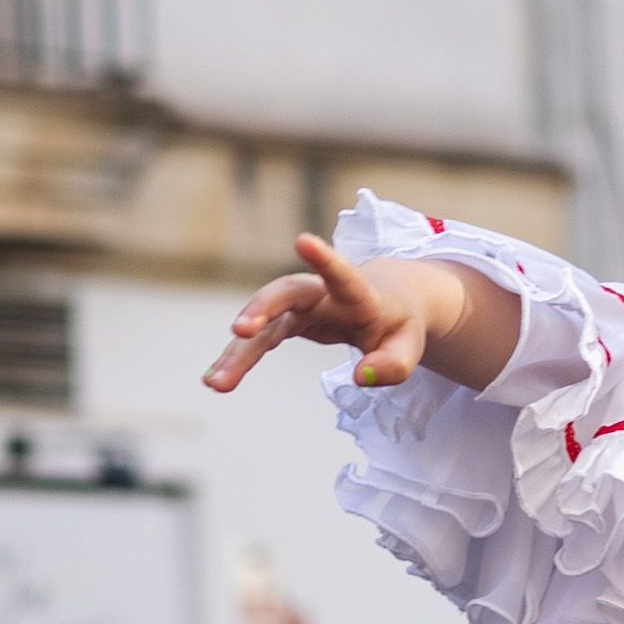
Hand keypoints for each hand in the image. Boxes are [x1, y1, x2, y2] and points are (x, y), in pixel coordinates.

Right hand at [203, 235, 463, 394]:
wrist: (385, 303)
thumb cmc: (397, 324)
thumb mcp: (408, 347)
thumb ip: (393, 365)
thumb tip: (361, 377)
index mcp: (358, 294)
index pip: (342, 275)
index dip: (325, 259)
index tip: (303, 240)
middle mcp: (322, 293)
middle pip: (287, 292)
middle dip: (263, 308)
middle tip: (240, 331)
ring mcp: (300, 306)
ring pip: (264, 323)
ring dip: (239, 352)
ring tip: (215, 383)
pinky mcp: (286, 322)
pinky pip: (258, 340)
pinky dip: (239, 359)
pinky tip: (215, 379)